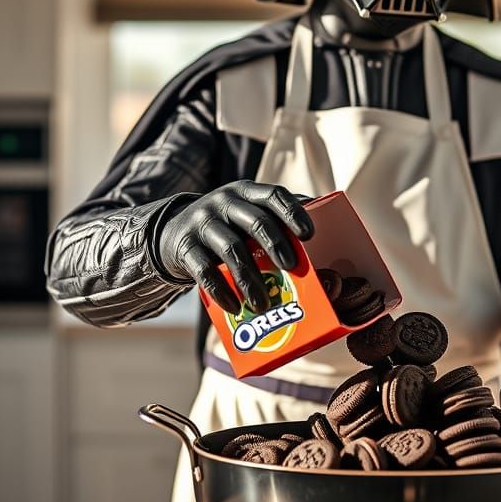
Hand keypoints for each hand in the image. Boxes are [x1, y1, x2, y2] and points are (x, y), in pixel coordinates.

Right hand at [156, 181, 313, 315]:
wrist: (174, 233)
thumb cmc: (228, 227)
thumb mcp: (247, 214)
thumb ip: (278, 219)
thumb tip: (326, 232)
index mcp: (247, 192)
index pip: (274, 195)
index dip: (293, 213)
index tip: (309, 234)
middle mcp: (224, 202)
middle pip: (255, 221)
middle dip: (276, 244)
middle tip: (291, 267)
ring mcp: (202, 223)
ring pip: (231, 249)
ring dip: (250, 279)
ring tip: (263, 304)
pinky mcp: (184, 247)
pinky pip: (203, 270)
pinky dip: (221, 292)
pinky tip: (235, 309)